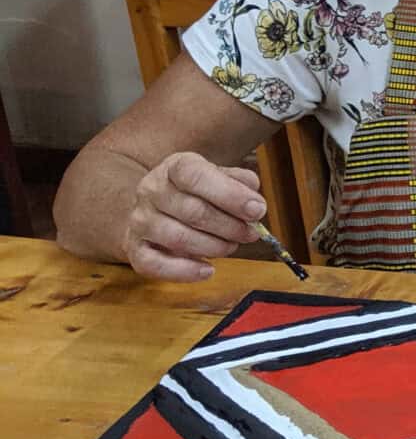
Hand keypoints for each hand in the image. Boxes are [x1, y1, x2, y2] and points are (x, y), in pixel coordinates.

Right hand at [124, 152, 265, 281]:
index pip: (196, 176)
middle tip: (250, 233)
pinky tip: (208, 270)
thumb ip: (240, 183)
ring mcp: (140, 220)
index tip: (257, 210)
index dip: (230, 194)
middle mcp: (151, 190)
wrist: (155, 206)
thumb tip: (254, 203)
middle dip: (230, 226)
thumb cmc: (195, 192)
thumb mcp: (218, 176)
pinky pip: (155, 265)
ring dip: (213, 247)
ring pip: (178, 239)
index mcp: (174, 167)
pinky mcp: (134, 249)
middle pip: (193, 211)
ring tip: (231, 246)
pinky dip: (185, 271)